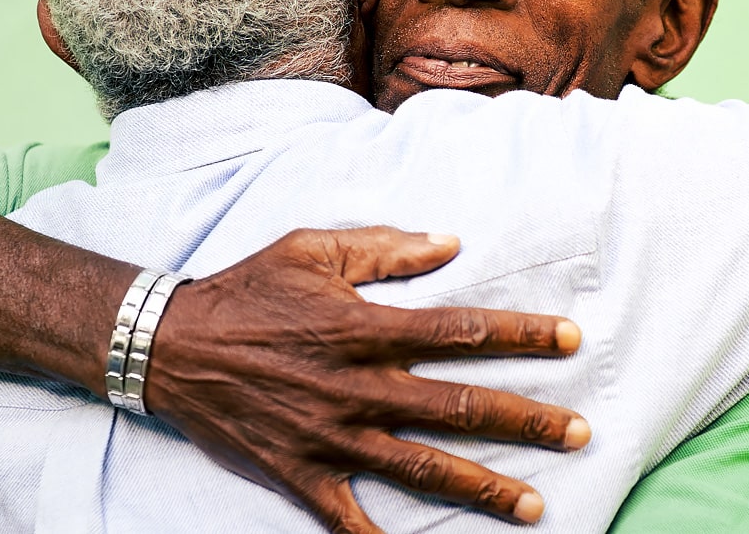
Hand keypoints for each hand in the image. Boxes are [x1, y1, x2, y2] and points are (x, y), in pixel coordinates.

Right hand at [139, 227, 587, 531]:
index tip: (572, 340)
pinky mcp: (301, 473)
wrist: (167, 346)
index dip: (521, 335)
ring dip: (483, 488)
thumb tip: (449, 241)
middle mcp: (356, 386)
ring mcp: (330, 436)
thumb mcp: (312, 248)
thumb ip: (384, 248)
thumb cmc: (246, 289)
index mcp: (364, 329)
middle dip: (526, 423)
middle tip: (581, 433)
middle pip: (458, 408)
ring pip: (421, 468)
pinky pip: (346, 520)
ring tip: (536, 506)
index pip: (460, 332)